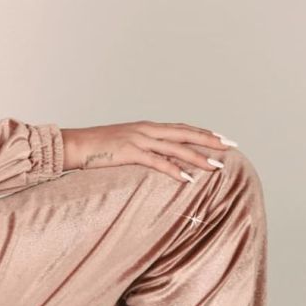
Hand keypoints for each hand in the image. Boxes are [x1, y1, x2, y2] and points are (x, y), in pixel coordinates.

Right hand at [61, 121, 235, 182]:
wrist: (73, 145)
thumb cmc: (96, 148)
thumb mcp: (123, 144)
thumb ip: (142, 149)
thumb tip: (157, 159)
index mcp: (146, 127)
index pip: (181, 128)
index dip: (203, 133)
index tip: (222, 138)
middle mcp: (146, 130)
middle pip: (185, 134)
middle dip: (210, 140)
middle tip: (231, 146)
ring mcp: (138, 140)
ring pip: (176, 148)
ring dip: (198, 157)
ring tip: (217, 166)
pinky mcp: (129, 152)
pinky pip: (157, 162)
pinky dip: (173, 170)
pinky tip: (187, 178)